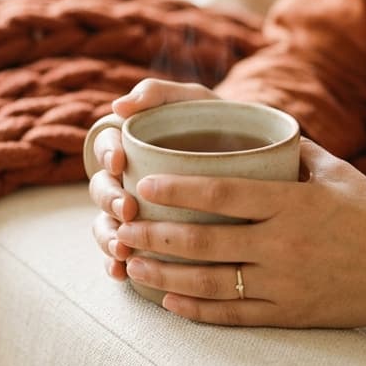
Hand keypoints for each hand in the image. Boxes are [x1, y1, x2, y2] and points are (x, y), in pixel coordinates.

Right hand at [89, 78, 220, 280]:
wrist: (262, 162)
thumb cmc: (221, 125)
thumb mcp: (195, 102)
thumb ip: (160, 93)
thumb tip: (119, 106)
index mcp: (133, 145)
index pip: (107, 146)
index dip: (106, 154)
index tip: (120, 163)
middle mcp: (130, 179)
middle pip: (102, 190)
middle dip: (110, 201)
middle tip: (128, 210)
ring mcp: (137, 212)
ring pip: (107, 224)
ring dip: (108, 236)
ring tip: (122, 249)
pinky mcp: (148, 240)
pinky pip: (121, 255)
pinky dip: (114, 264)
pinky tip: (121, 272)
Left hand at [109, 138, 365, 326]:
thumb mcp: (336, 171)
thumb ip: (290, 152)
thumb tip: (248, 127)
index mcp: (294, 202)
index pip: (222, 192)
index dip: (176, 188)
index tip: (143, 183)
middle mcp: (286, 244)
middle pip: (204, 240)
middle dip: (154, 233)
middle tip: (121, 226)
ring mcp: (287, 283)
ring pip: (210, 281)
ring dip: (163, 272)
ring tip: (131, 262)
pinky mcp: (292, 314)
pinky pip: (234, 315)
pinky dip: (197, 309)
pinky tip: (169, 300)